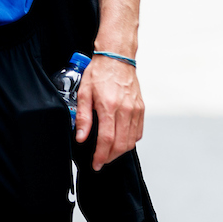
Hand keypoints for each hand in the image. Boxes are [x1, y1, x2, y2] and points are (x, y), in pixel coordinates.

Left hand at [73, 54, 143, 170]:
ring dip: (120, 151)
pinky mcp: (141, 109)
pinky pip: (138, 132)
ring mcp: (136, 110)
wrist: (117, 57)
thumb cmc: (98, 73)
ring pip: (131, 141)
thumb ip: (83, 117)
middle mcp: (125, 110)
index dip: (101, 155)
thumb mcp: (84, 92)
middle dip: (110, 157)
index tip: (96, 164)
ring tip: (108, 153)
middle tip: (100, 161)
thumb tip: (81, 137)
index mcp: (109, 106)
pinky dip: (130, 141)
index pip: (107, 139)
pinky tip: (120, 141)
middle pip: (121, 144)